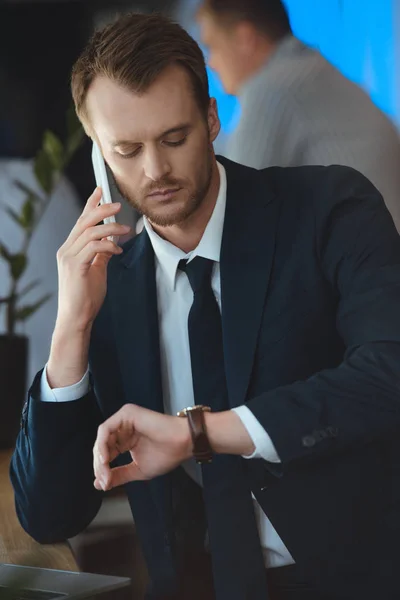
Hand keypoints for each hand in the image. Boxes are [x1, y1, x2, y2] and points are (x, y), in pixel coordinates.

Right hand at [55, 187, 130, 330]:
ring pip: (89, 232)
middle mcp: (66, 250)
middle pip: (84, 222)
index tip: (100, 191)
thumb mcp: (97, 271)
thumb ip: (102, 255)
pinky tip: (118, 248)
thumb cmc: (86, 297)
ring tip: (125, 229)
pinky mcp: (75, 266)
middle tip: (118, 205)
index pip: (81, 222)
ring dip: (110, 228)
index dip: (90, 204)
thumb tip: (112, 242)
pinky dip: (107, 244)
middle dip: (101, 209)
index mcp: (70, 249)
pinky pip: (92, 247)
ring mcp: (68, 257)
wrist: (76, 317)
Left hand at [93, 404, 191, 490]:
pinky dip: (103, 445)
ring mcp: (124, 419)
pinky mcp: (126, 413)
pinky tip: (107, 459)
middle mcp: (123, 427)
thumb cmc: (166, 454)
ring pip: (102, 438)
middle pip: (102, 445)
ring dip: (100, 457)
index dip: (102, 469)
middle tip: (104, 480)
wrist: (182, 444)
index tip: (104, 485)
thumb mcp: (137, 470)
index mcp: (125, 439)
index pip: (106, 453)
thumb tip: (99, 484)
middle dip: (100, 465)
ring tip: (105, 471)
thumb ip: (118, 475)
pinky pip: (106, 430)